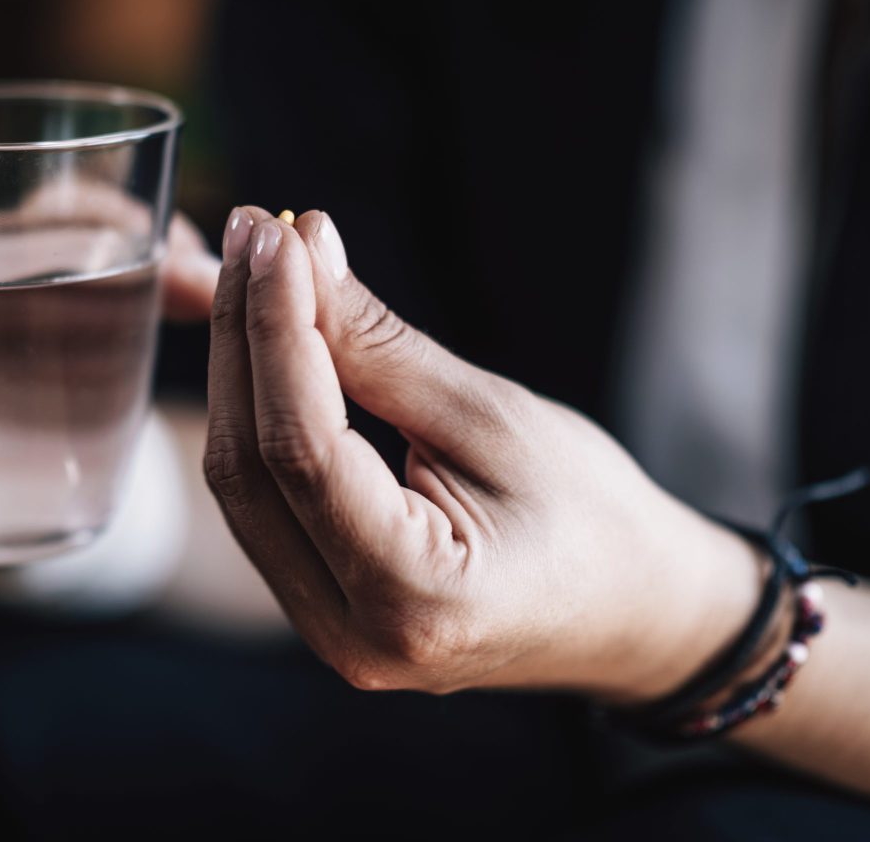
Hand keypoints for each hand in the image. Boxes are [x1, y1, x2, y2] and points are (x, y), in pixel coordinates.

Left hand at [204, 208, 761, 698]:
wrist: (630, 609)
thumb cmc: (592, 515)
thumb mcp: (497, 418)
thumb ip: (385, 349)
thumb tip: (305, 255)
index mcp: (416, 599)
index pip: (300, 448)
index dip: (274, 330)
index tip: (274, 236)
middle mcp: (352, 636)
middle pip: (249, 468)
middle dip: (242, 337)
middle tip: (253, 234)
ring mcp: (327, 632)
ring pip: (243, 484)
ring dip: (240, 368)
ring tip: (255, 269)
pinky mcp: (319, 606)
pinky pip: (262, 501)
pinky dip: (259, 412)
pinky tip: (266, 340)